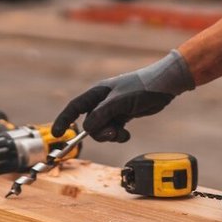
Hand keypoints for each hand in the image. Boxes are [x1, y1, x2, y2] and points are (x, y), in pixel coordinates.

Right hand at [51, 51, 194, 141]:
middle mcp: (103, 101)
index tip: (57, 134)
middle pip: (89, 123)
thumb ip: (102, 114)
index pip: (75, 107)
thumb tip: (86, 128)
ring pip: (101, 129)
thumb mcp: (120, 101)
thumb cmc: (142, 87)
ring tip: (122, 133)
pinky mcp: (123, 115)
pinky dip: (118, 135)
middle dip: (98, 132)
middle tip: (112, 133)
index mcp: (98, 93)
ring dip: (110, 135)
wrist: (165, 85)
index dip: (64, 120)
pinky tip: (127, 134)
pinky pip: (113, 130)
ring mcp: (113, 109)